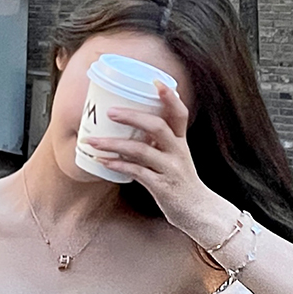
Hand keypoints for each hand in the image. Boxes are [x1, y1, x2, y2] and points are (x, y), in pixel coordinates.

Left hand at [85, 82, 233, 244]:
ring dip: (114, 144)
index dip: (169, 97)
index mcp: (181, 142)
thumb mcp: (176, 159)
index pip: (180, 113)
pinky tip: (103, 162)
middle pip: (157, 126)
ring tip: (92, 141)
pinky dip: (118, 165)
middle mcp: (178, 152)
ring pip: (141, 150)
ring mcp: (170, 169)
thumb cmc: (182, 184)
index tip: (154, 81)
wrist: (200, 212)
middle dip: (132, 116)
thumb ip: (159, 144)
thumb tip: (131, 130)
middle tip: (110, 112)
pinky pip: (136, 172)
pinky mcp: (162, 187)